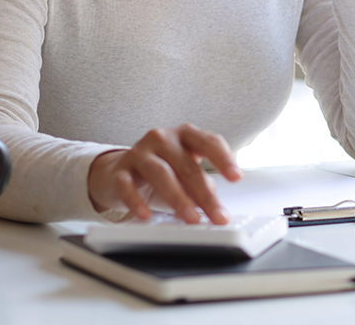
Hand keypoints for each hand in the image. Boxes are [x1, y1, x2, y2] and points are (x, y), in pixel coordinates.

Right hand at [88, 123, 243, 223]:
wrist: (117, 172)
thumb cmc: (162, 171)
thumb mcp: (186, 175)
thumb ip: (203, 187)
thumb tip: (217, 209)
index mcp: (185, 135)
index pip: (209, 142)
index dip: (224, 159)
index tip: (237, 177)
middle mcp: (163, 138)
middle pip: (187, 165)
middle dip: (205, 194)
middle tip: (217, 216)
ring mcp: (139, 152)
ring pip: (160, 173)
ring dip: (178, 198)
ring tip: (191, 218)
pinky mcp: (119, 170)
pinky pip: (127, 185)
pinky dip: (137, 201)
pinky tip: (146, 215)